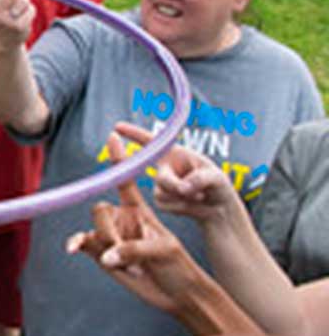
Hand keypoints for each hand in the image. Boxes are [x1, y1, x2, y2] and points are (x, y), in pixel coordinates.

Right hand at [66, 132, 206, 316]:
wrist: (176, 294)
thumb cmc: (178, 266)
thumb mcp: (164, 251)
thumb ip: (134, 249)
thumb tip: (106, 256)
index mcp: (140, 211)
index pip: (127, 180)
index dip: (121, 159)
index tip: (114, 137)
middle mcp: (123, 220)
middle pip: (102, 210)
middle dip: (110, 229)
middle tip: (125, 250)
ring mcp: (112, 236)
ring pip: (94, 229)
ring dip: (104, 243)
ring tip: (126, 263)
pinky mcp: (102, 254)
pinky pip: (83, 242)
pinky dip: (78, 244)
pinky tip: (72, 248)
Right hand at [115, 122, 237, 220]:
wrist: (217, 208)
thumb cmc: (217, 185)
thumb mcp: (216, 178)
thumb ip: (199, 179)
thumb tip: (182, 188)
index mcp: (175, 154)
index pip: (152, 142)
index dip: (134, 134)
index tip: (117, 127)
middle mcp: (164, 167)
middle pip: (161, 177)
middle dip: (174, 187)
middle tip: (189, 192)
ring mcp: (161, 184)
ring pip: (162, 193)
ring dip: (183, 198)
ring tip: (199, 196)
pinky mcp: (161, 200)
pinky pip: (164, 205)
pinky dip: (181, 207)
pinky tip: (192, 204)